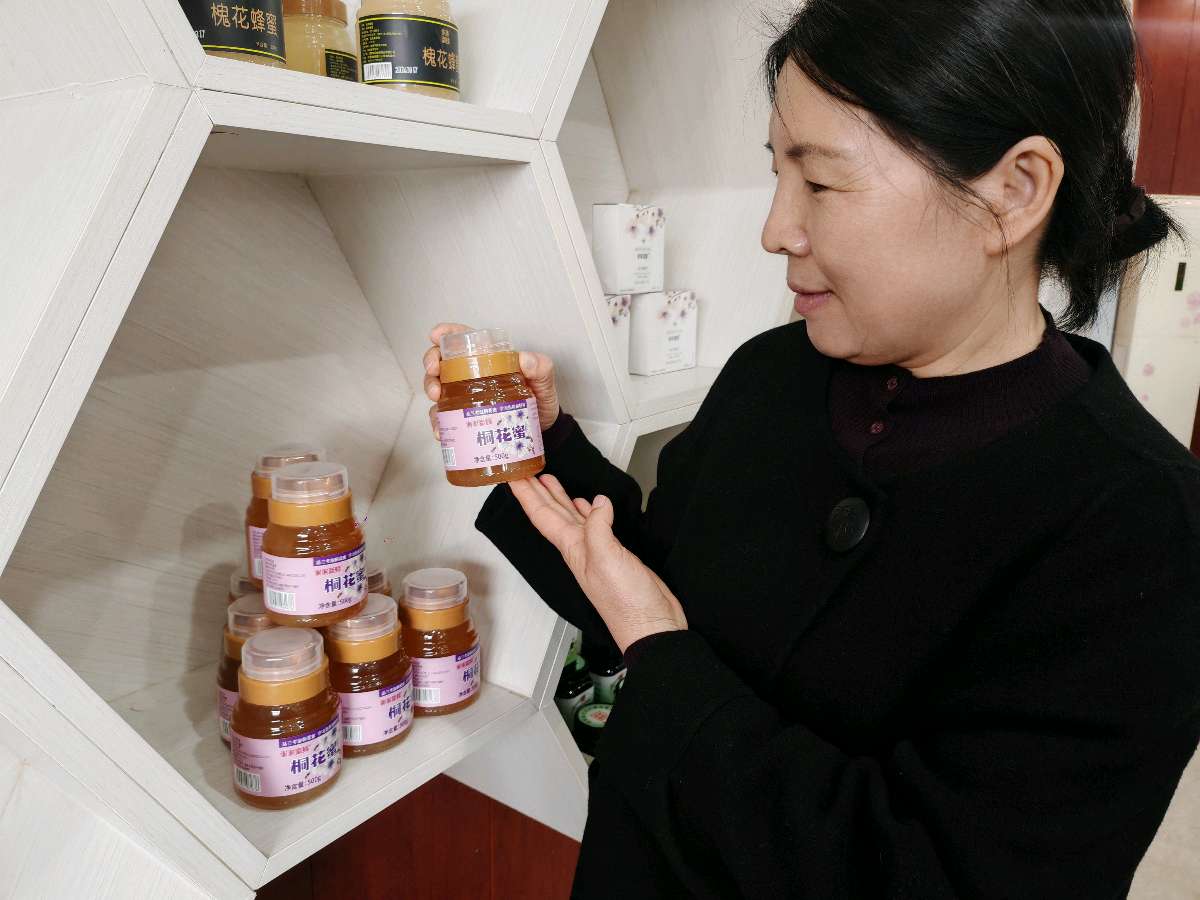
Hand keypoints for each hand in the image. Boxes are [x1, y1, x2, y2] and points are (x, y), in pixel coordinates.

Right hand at [423, 322, 560, 440]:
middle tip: (435, 375)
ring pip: (437, 387)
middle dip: (431, 364)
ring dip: (431, 390)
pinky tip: (441, 429)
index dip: (446, 333)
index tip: (436, 336)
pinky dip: (438, 422)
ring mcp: (464, 396)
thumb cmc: (540, 400)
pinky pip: (444, 418)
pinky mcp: (463, 417)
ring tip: (436, 401)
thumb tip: (525, 359)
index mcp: (488, 359)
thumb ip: (541, 368)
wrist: (542, 431)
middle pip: (442, 362)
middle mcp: (472, 375)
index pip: (463, 339)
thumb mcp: (545, 382)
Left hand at [508, 473, 686, 653]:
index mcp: (572, 548)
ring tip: (547, 480)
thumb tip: (598, 502)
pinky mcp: (614, 554)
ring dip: (558, 498)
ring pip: (571, 518)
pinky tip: (586, 504)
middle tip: (525, 469)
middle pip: (552, 514)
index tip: (512, 477)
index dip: (526, 495)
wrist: (650, 625)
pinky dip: (587, 512)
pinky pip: (593, 525)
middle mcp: (579, 548)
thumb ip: (598, 527)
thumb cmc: (625, 601)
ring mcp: (596, 551)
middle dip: (537, 492)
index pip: (542, 515)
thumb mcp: (606, 559)